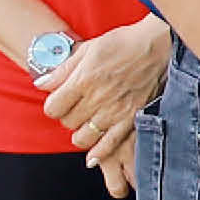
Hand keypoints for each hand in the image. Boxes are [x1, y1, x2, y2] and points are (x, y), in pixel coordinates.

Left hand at [39, 17, 172, 166]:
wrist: (158, 46)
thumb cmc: (123, 43)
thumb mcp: (88, 49)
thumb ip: (63, 69)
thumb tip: (41, 83)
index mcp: (83, 80)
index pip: (53, 108)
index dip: (53, 106)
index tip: (59, 101)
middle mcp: (96, 99)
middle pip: (68, 123)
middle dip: (68, 116)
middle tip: (76, 109)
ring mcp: (114, 112)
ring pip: (84, 137)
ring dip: (81, 133)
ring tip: (86, 124)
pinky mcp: (130, 119)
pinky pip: (109, 144)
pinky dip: (99, 153)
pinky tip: (93, 156)